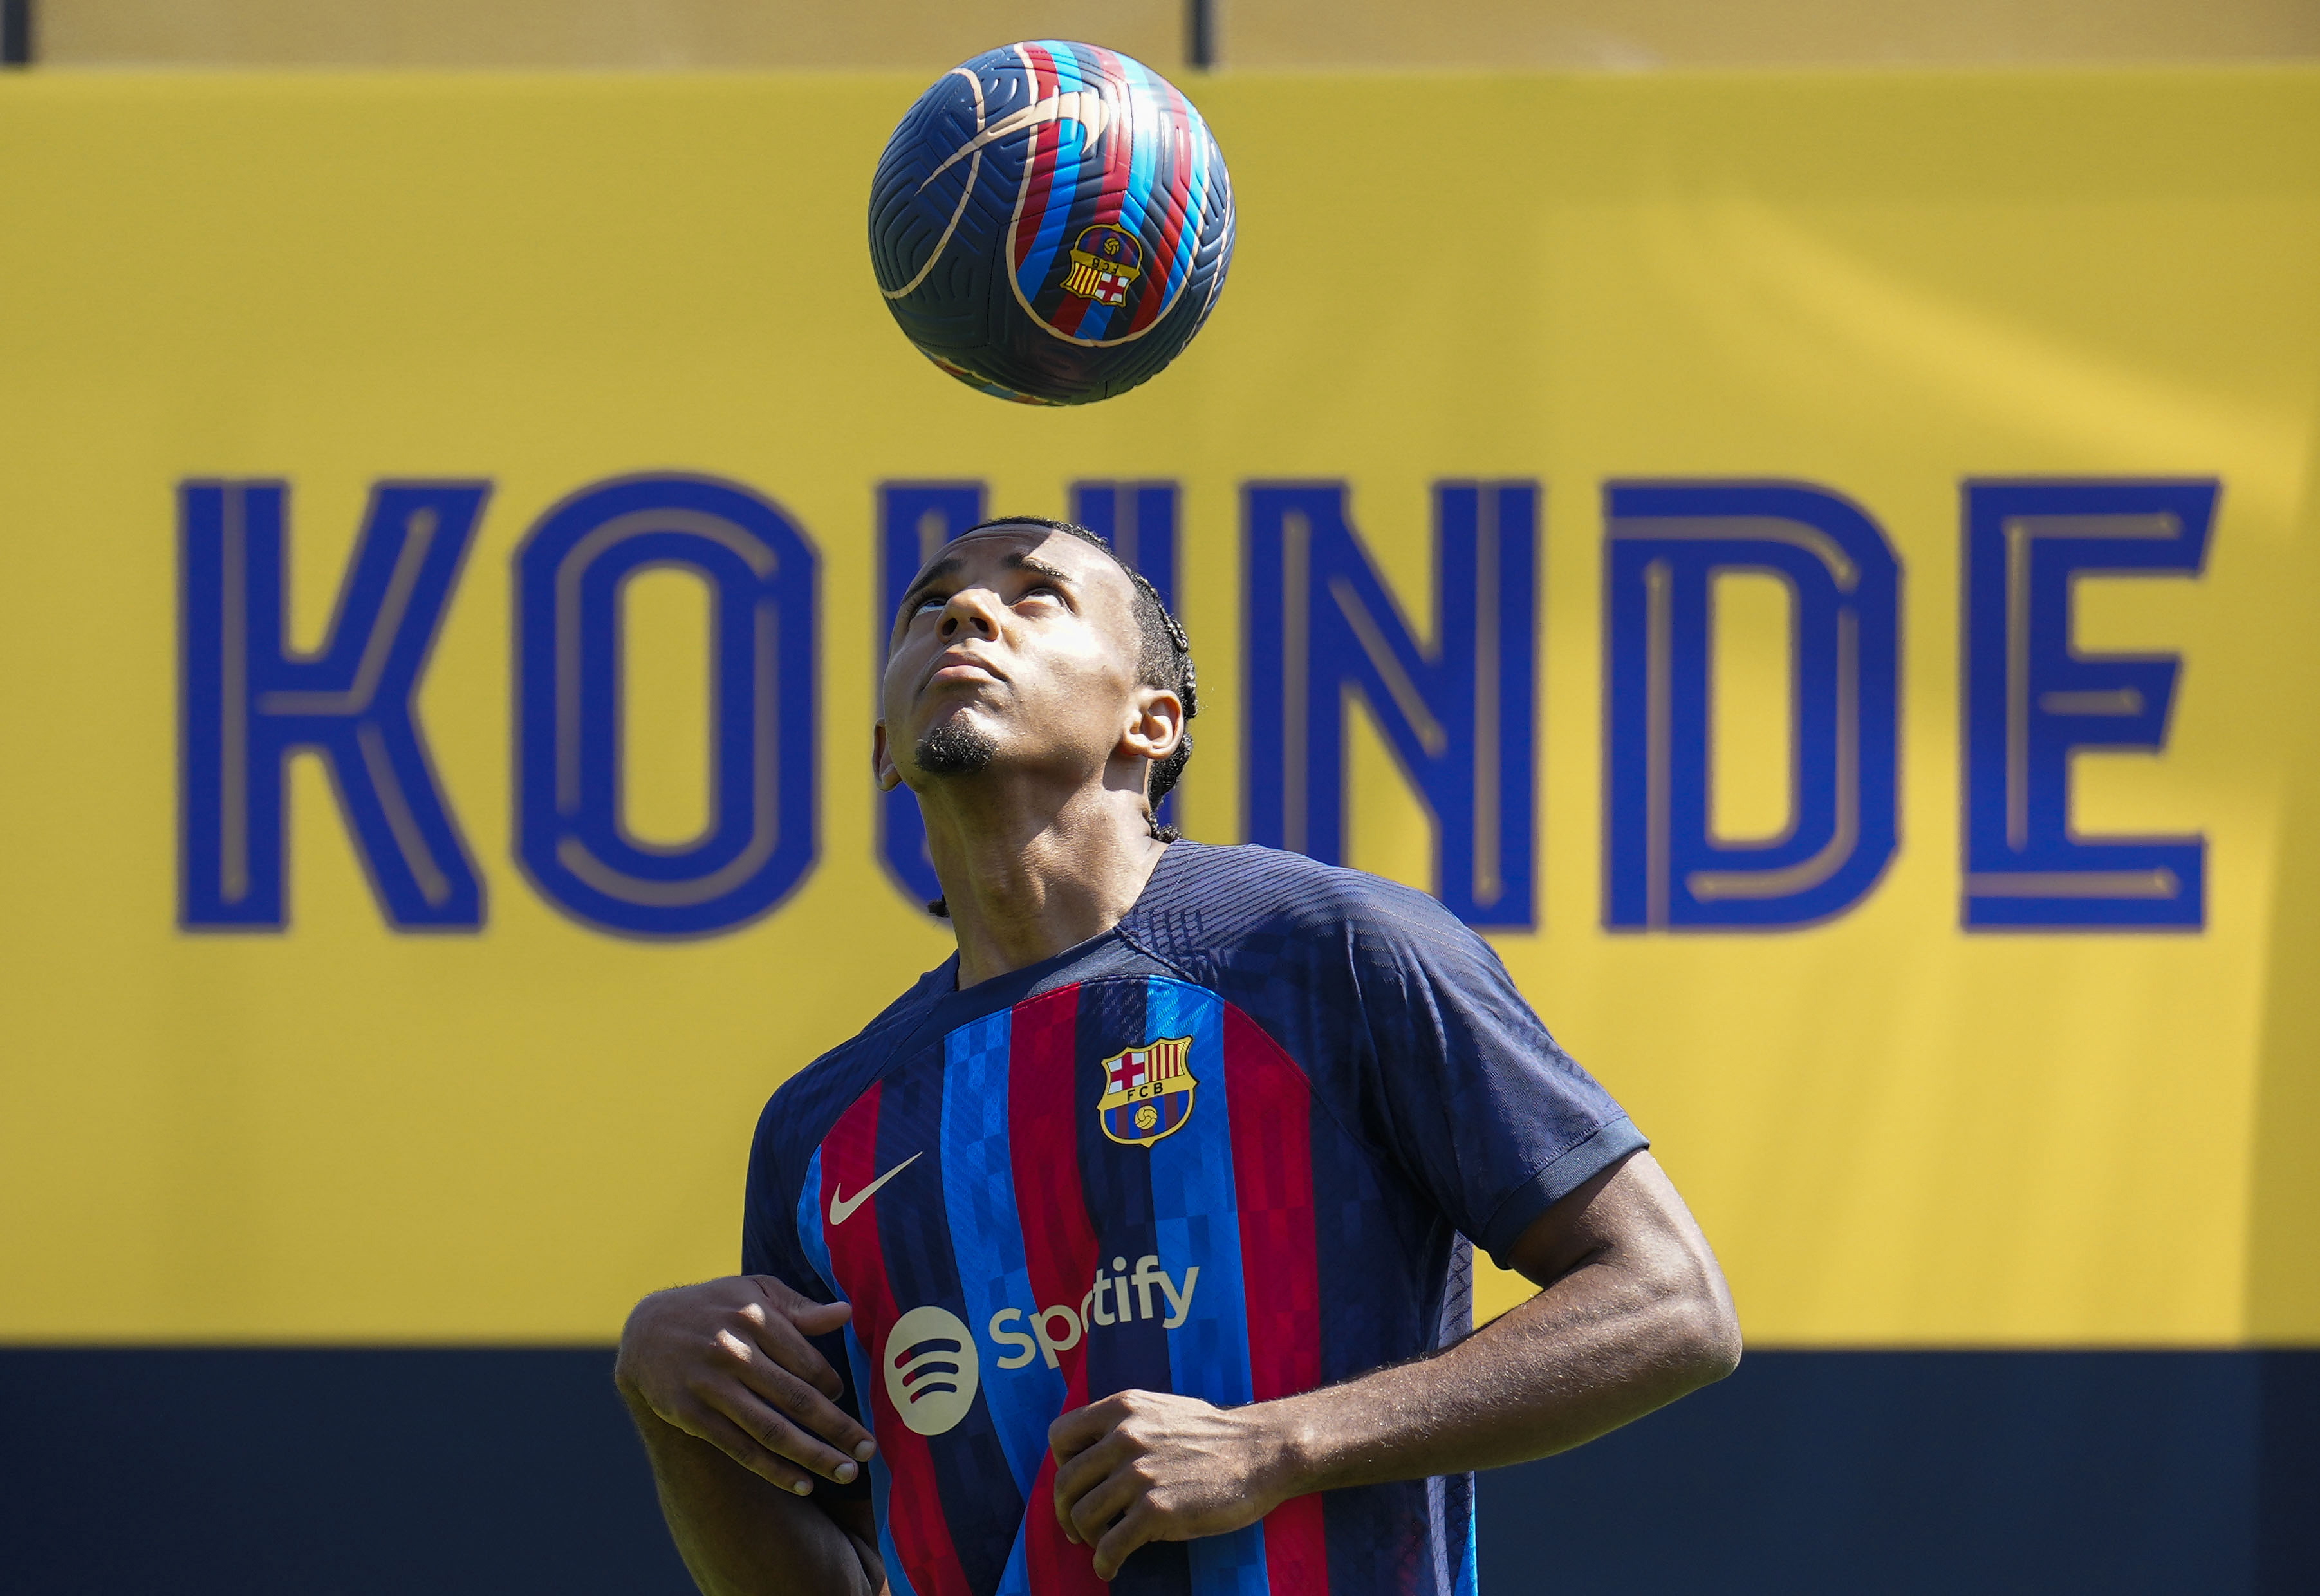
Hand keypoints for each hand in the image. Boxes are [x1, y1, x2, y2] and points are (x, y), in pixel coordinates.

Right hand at [615, 1275, 877, 1497]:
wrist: (646, 1329)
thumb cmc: (715, 1307)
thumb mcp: (754, 1293)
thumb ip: (799, 1309)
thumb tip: (847, 1313)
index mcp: (754, 1317)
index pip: (807, 1362)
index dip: (832, 1385)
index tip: (844, 1398)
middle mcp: (734, 1351)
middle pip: (796, 1399)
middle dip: (838, 1428)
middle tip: (870, 1449)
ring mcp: (710, 1386)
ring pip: (772, 1429)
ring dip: (813, 1456)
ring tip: (846, 1473)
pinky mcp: (691, 1414)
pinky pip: (740, 1448)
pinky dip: (773, 1470)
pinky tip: (802, 1484)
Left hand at [1049, 1390, 1303, 1579]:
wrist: (1262, 1451)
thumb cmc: (1213, 1435)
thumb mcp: (1160, 1410)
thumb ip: (1124, 1424)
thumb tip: (1089, 1453)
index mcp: (1122, 1409)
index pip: (1059, 1436)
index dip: (1060, 1464)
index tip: (1077, 1484)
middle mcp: (1124, 1437)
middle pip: (1064, 1483)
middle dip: (1065, 1511)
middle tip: (1076, 1528)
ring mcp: (1140, 1474)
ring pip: (1083, 1516)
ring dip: (1087, 1538)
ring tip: (1102, 1545)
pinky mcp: (1158, 1511)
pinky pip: (1110, 1546)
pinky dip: (1103, 1564)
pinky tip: (1110, 1569)